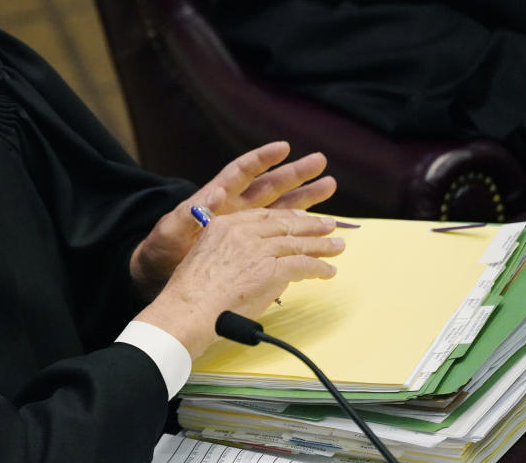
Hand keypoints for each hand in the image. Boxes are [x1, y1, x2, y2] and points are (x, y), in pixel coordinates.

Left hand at [130, 142, 335, 296]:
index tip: (283, 147)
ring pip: (279, 208)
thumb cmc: (162, 249)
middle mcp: (235, 209)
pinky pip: (278, 235)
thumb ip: (187, 217)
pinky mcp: (250, 246)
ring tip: (328, 185)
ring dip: (303, 198)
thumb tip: (211, 196)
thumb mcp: (169, 232)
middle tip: (319, 161)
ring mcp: (245, 227)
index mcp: (215, 199)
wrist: (160, 274)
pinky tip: (315, 227)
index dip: (261, 159)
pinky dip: (296, 231)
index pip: (241, 173)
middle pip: (269, 186)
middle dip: (294, 174)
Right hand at [134, 209, 343, 357]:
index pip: (264, 216)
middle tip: (328, 227)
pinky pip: (303, 265)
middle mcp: (243, 232)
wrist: (188, 310)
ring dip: (321, 245)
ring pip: (298, 243)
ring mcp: (259, 250)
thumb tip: (248, 263)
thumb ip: (227, 251)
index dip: (286, 217)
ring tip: (337, 246)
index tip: (300, 218)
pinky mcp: (272, 270)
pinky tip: (328, 271)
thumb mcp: (203, 257)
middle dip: (310, 226)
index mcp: (224, 225)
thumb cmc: (190, 294)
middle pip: (285, 225)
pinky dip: (319, 268)